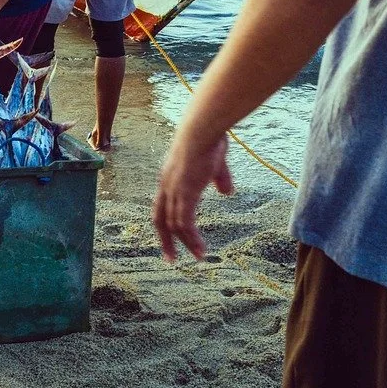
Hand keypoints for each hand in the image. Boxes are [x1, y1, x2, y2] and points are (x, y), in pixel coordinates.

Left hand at [152, 127, 235, 261]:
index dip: (165, 221)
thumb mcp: (215, 162)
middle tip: (171, 258)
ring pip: (174, 225)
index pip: (162, 205)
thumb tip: (227, 192)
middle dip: (165, 240)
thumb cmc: (209, 138)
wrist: (203, 129)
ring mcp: (174, 191)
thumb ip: (219, 178)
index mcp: (169, 177)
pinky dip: (192, 239)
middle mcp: (166, 186)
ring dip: (185, 243)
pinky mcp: (185, 194)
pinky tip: (201, 250)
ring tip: (198, 257)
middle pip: (160, 219)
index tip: (171, 236)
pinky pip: (184, 224)